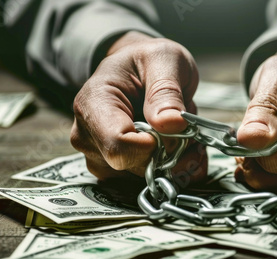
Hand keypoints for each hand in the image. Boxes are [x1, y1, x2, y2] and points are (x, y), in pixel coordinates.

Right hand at [70, 32, 206, 186]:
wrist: (137, 70)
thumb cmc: (147, 61)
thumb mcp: (164, 60)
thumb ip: (166, 91)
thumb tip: (170, 124)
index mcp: (93, 104)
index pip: (118, 146)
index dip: (153, 145)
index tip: (173, 128)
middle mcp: (88, 136)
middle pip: (134, 165)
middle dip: (170, 151)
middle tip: (188, 126)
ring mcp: (100, 157)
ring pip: (145, 176)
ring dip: (176, 159)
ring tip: (181, 129)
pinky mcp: (116, 170)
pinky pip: (150, 179)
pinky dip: (174, 167)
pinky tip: (178, 144)